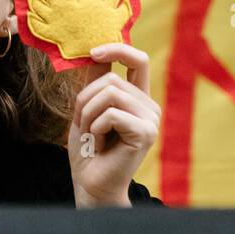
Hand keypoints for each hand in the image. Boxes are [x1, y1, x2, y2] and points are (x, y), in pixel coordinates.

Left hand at [68, 43, 160, 206]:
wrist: (91, 185)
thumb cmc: (88, 150)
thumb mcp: (88, 110)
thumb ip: (95, 82)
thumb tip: (95, 50)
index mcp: (138, 99)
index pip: (138, 60)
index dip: (118, 48)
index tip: (93, 52)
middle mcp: (149, 106)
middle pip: (111, 79)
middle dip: (85, 100)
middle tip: (83, 126)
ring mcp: (151, 119)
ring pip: (109, 93)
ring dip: (88, 115)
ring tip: (90, 136)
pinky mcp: (145, 133)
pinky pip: (111, 114)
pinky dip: (95, 129)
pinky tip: (98, 146)